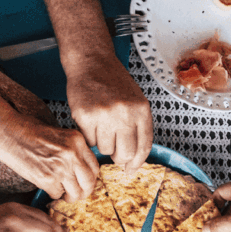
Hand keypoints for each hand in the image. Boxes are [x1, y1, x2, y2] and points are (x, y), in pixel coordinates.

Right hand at [0, 114, 98, 201]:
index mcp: (77, 140)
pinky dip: (54, 194)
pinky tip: (49, 187)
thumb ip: (74, 150)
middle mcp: (72, 153)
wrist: (8, 133)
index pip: (95, 166)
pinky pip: (57, 194)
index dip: (91, 178)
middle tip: (78, 194)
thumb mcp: (60, 135)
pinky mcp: (47, 178)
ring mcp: (60, 167)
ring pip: (76, 192)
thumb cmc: (30, 132)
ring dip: (71, 197)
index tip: (85, 182)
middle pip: (89, 182)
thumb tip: (83, 171)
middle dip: (85, 192)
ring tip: (65, 195)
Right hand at [67, 55, 152, 171]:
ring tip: (101, 126)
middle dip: (118, 157)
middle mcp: (125, 113)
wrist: (92, 62)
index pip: (144, 146)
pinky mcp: (86, 116)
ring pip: (105, 149)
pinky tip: (91, 121)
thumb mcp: (135, 100)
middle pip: (125, 153)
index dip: (137, 162)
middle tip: (113, 150)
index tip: (131, 169)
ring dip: (102, 143)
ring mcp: (105, 114)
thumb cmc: (113, 82)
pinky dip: (89, 136)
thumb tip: (134, 158)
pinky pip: (89, 141)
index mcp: (142, 110)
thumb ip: (138, 126)